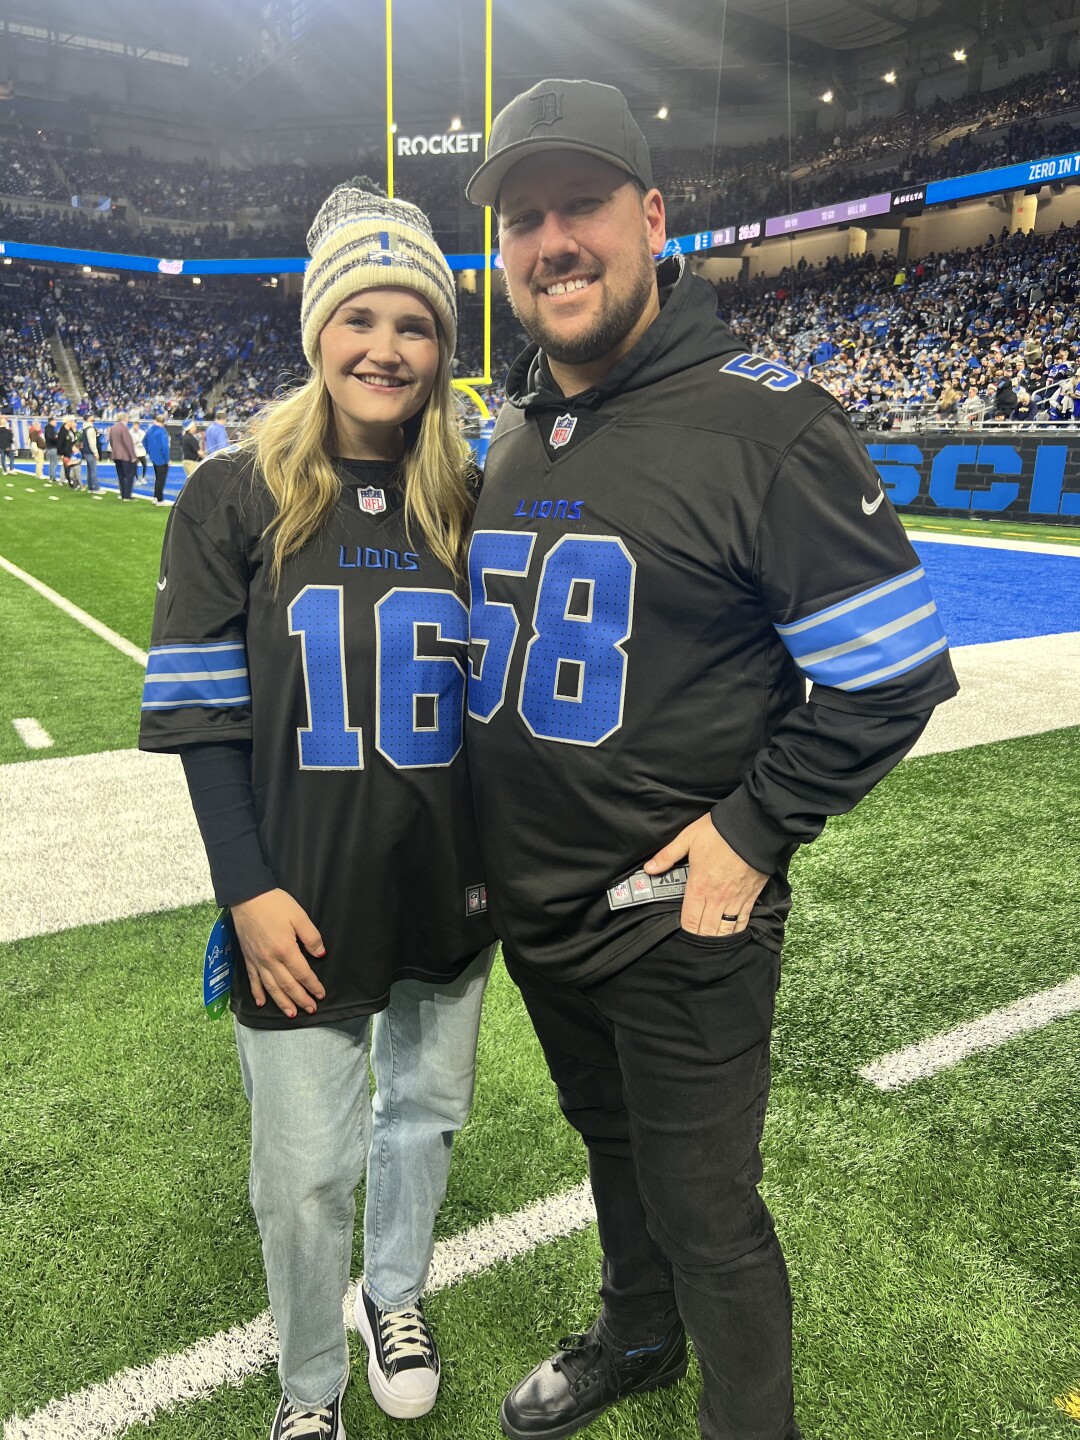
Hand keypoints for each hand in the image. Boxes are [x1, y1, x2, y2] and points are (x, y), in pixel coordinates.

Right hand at [230, 889, 325, 1017]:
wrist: (247, 895)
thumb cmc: (275, 904)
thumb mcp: (299, 916)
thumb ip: (312, 937)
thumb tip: (321, 954)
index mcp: (285, 950)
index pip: (303, 974)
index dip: (313, 986)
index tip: (321, 994)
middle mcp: (270, 960)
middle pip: (288, 985)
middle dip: (301, 999)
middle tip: (311, 1009)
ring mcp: (257, 960)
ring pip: (271, 987)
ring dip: (282, 1002)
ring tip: (291, 1014)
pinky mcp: (247, 958)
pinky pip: (253, 980)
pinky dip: (257, 993)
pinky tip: (262, 1003)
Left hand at [644, 813, 768, 936]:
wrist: (753, 826)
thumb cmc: (720, 831)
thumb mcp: (688, 837)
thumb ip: (668, 855)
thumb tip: (649, 868)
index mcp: (699, 885)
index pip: (689, 919)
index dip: (685, 931)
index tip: (681, 934)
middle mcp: (717, 897)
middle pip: (706, 930)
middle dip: (699, 938)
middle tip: (695, 943)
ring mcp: (735, 899)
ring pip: (724, 930)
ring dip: (717, 938)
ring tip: (711, 943)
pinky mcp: (751, 897)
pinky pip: (743, 921)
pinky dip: (736, 930)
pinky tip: (732, 934)